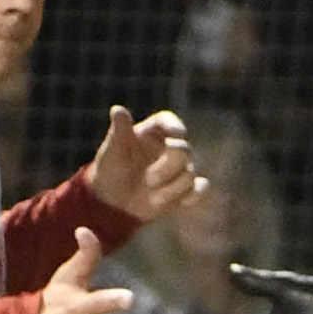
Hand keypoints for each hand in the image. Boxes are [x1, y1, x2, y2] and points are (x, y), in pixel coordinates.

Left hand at [87, 106, 205, 222]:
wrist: (113, 204)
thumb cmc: (111, 172)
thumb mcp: (111, 152)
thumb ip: (119, 132)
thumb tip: (117, 110)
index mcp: (152, 132)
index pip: (167, 121)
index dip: (174, 125)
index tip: (177, 133)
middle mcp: (169, 147)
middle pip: (183, 150)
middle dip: (168, 167)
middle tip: (148, 180)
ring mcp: (179, 169)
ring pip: (191, 173)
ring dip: (173, 187)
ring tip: (152, 198)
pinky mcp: (186, 190)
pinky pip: (201, 189)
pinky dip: (197, 194)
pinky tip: (184, 202)